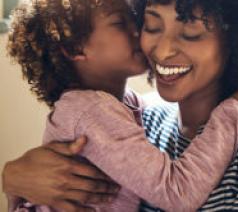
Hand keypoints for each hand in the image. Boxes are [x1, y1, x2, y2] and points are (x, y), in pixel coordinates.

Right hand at [2, 136, 119, 211]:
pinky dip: (84, 211)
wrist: (16, 175)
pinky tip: (93, 211)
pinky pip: (72, 209)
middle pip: (91, 186)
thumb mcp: (52, 148)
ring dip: (100, 199)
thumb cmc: (34, 159)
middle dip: (106, 188)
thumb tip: (85, 139)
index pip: (92, 172)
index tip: (113, 177)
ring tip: (111, 198)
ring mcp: (60, 193)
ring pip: (85, 197)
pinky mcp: (54, 202)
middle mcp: (66, 180)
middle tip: (116, 188)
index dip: (104, 175)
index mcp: (67, 166)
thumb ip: (70, 147)